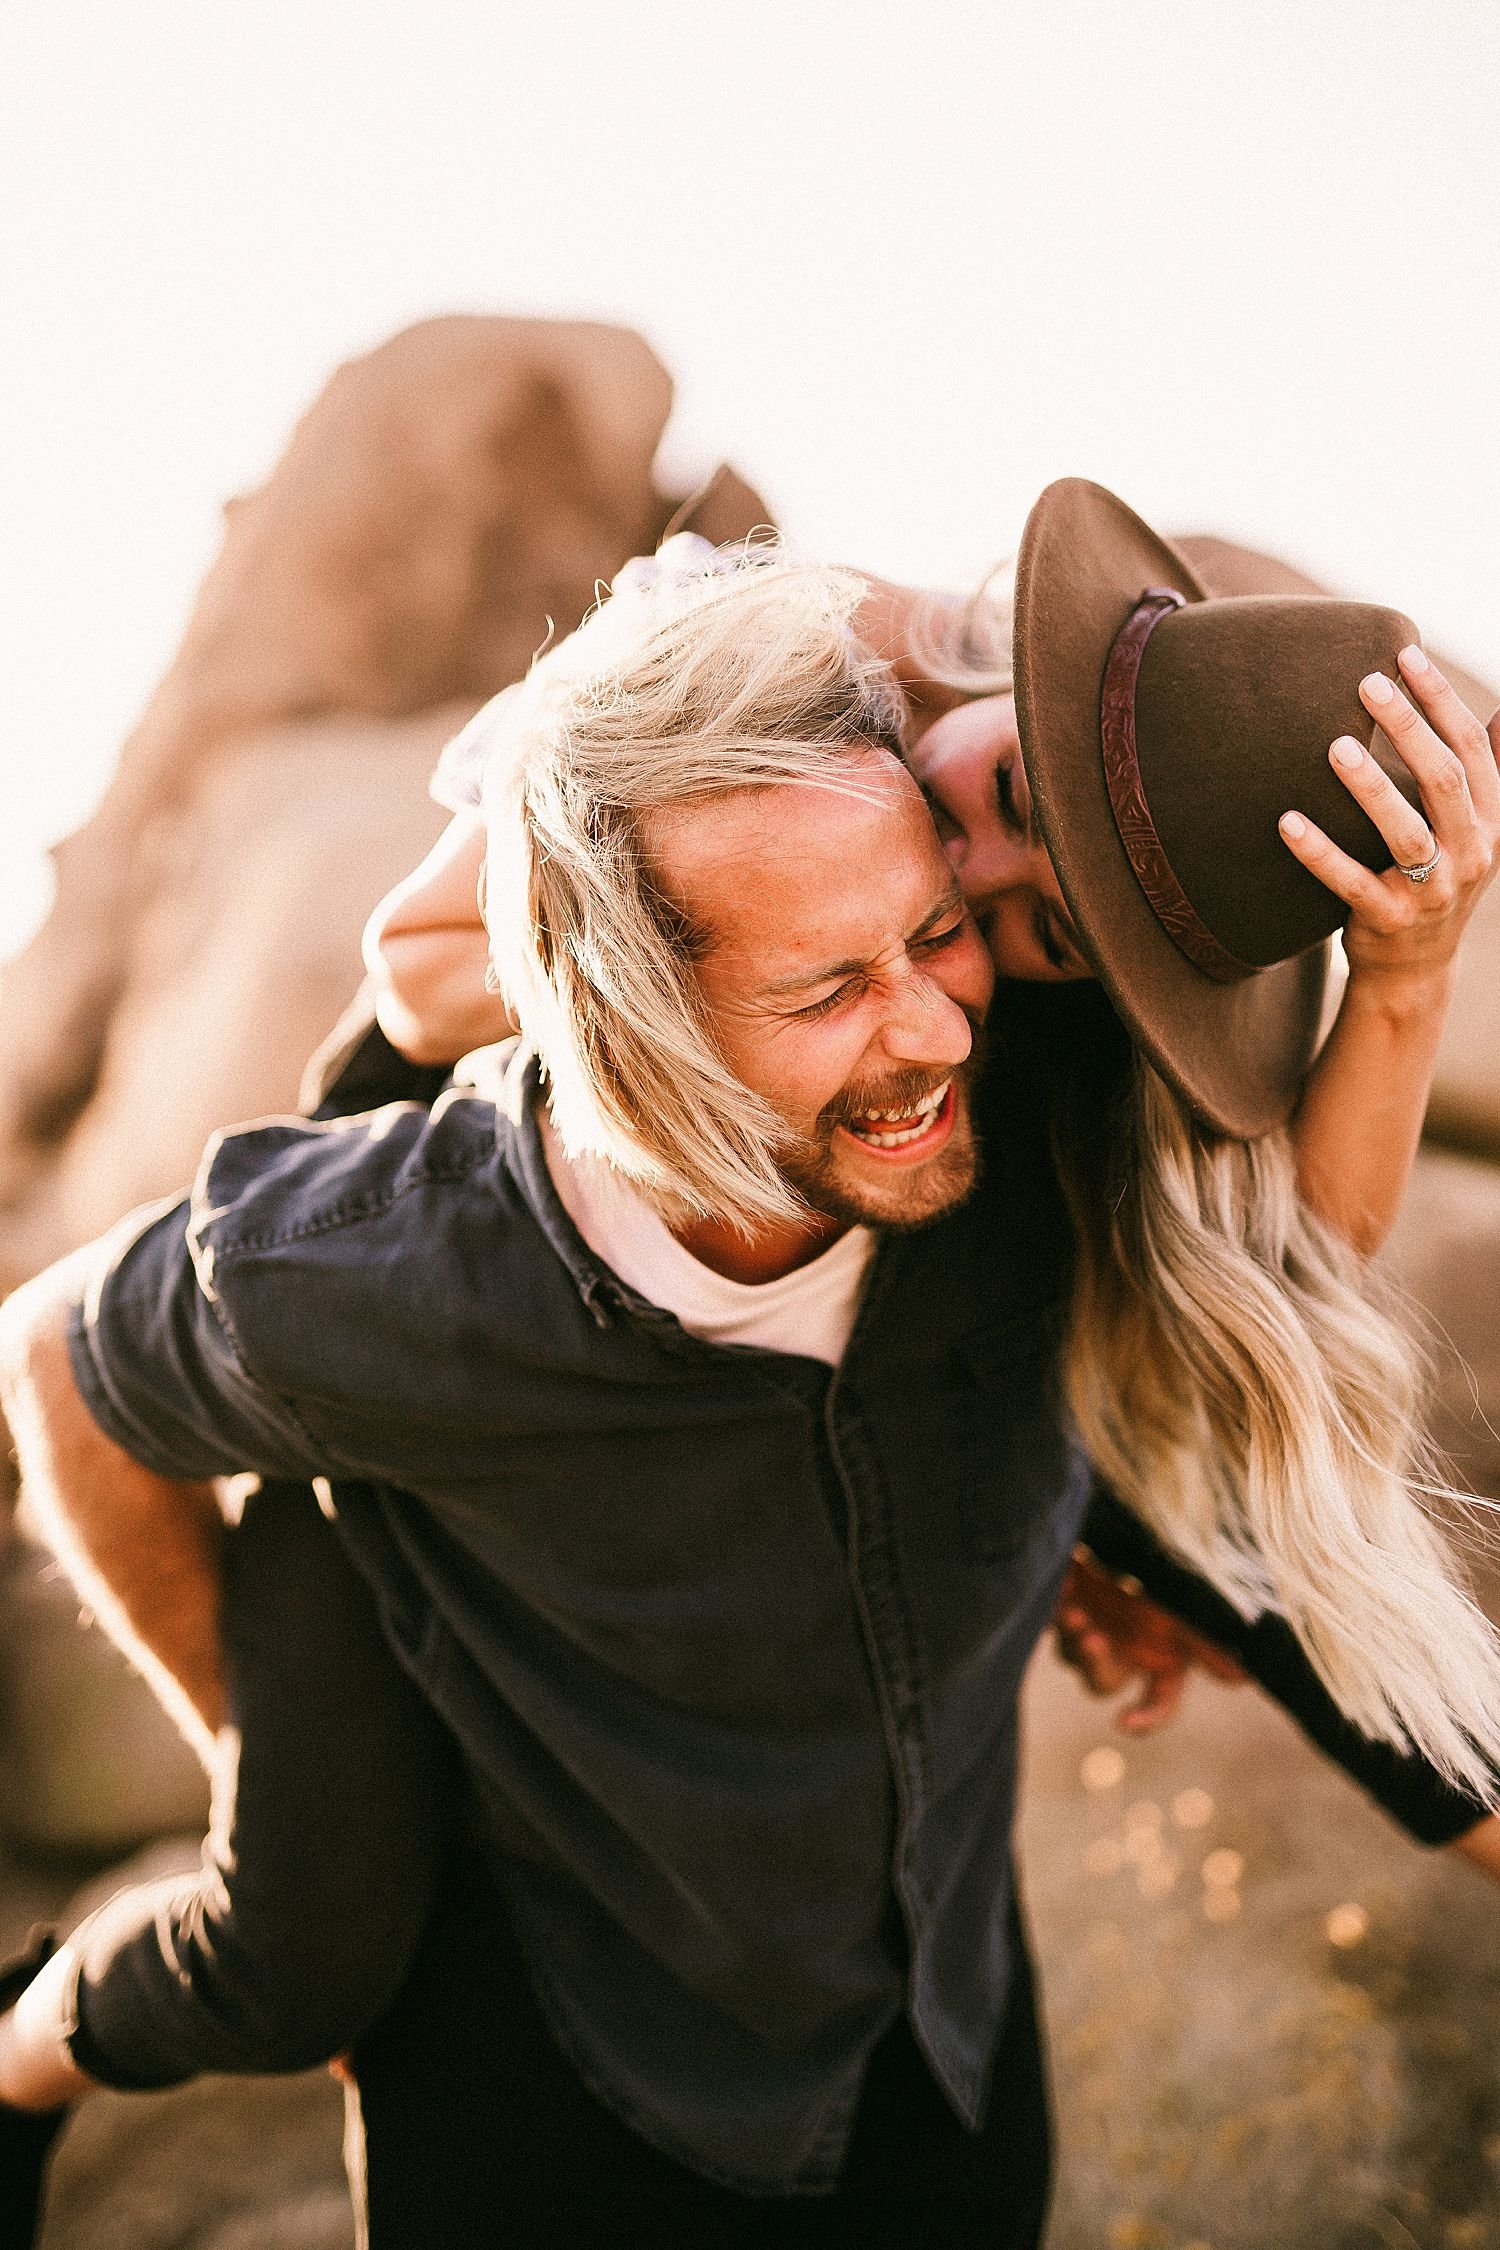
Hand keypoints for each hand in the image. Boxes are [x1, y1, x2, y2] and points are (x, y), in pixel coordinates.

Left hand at [1052, 1548, 1246, 1732]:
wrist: (1132, 1504)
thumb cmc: (1171, 1553)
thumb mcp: (1193, 1594)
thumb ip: (1211, 1637)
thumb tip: (1243, 1676)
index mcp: (1166, 1653)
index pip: (1159, 1702)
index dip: (1146, 1718)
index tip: (1123, 1722)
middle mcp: (1129, 1644)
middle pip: (1104, 1682)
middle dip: (1097, 1667)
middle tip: (1094, 1639)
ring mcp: (1095, 1621)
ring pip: (1073, 1654)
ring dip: (1073, 1639)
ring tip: (1075, 1612)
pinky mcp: (1065, 1599)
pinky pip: (1050, 1621)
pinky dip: (1053, 1612)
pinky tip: (1062, 1591)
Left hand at [1278, 648, 1499, 990]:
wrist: (1416, 968)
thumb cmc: (1436, 878)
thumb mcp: (1472, 828)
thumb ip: (1482, 771)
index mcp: (1492, 821)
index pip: (1472, 749)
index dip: (1441, 699)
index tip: (1406, 653)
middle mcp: (1471, 853)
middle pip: (1443, 780)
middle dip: (1409, 726)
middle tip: (1366, 683)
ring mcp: (1432, 892)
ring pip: (1406, 834)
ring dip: (1372, 788)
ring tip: (1336, 745)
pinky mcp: (1388, 921)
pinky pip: (1351, 883)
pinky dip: (1319, 852)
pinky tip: (1287, 822)